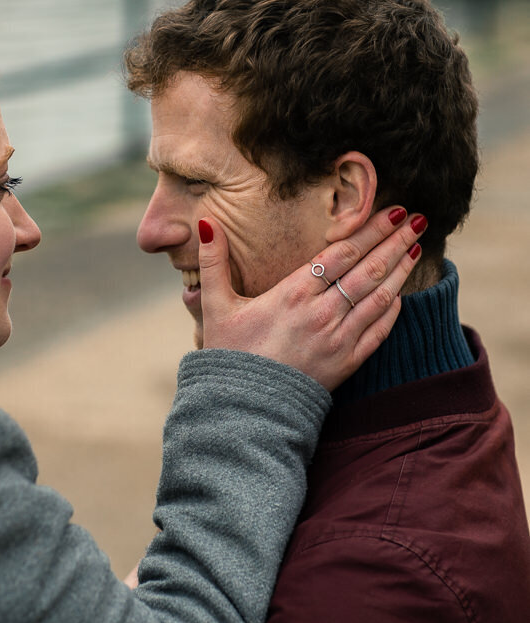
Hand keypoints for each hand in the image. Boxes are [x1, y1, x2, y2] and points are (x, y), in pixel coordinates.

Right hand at [197, 208, 424, 391]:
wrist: (243, 410)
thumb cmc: (229, 355)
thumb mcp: (216, 305)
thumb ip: (213, 261)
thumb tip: (206, 222)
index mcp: (292, 294)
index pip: (342, 253)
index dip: (371, 229)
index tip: (392, 211)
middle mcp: (321, 313)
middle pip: (368, 269)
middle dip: (395, 242)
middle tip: (418, 220)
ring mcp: (338, 339)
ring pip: (379, 297)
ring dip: (401, 271)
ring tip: (416, 248)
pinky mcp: (347, 364)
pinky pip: (379, 331)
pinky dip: (393, 310)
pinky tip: (401, 294)